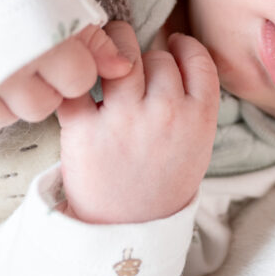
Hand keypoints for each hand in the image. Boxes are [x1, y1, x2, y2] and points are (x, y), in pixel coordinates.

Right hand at [0, 23, 132, 132]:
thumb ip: (91, 37)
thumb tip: (123, 69)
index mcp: (41, 43)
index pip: (79, 80)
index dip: (75, 65)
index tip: (61, 49)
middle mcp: (8, 72)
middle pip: (45, 105)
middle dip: (46, 85)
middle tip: (32, 57)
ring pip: (12, 116)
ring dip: (15, 97)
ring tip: (6, 65)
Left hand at [56, 21, 219, 223]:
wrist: (129, 230)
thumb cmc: (163, 184)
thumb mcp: (197, 145)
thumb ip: (193, 103)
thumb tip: (177, 55)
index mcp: (198, 118)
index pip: (198, 60)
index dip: (185, 47)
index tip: (175, 46)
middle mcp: (165, 113)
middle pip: (158, 57)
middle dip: (148, 58)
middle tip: (137, 68)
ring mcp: (124, 119)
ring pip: (123, 56)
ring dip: (114, 50)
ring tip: (108, 56)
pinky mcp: (84, 129)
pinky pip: (78, 85)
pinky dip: (75, 81)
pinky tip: (81, 85)